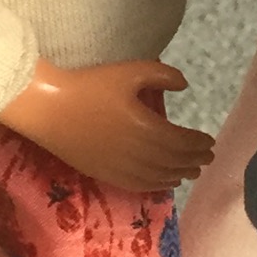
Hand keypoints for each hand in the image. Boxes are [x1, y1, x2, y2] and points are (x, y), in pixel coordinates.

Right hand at [0, 59, 215, 190]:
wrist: (47, 107)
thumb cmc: (89, 85)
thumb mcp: (129, 71)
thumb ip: (162, 76)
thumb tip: (184, 85)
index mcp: (148, 129)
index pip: (183, 142)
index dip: (199, 143)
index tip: (209, 141)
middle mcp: (138, 154)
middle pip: (174, 162)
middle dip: (194, 160)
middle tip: (207, 158)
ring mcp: (120, 168)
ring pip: (159, 177)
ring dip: (179, 174)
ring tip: (191, 171)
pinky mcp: (104, 173)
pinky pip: (139, 185)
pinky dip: (157, 185)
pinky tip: (164, 182)